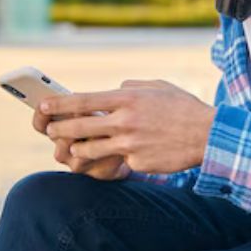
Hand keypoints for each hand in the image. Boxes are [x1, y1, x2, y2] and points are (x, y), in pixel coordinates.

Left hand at [41, 79, 214, 174]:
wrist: (207, 135)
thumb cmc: (183, 108)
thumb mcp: (157, 86)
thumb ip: (131, 87)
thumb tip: (113, 90)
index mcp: (127, 99)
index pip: (82, 101)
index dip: (58, 104)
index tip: (42, 105)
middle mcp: (124, 121)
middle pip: (78, 127)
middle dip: (59, 130)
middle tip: (51, 130)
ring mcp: (129, 145)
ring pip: (89, 150)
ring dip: (78, 150)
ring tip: (74, 149)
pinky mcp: (136, 163)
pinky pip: (117, 162)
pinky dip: (116, 159)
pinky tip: (120, 157)